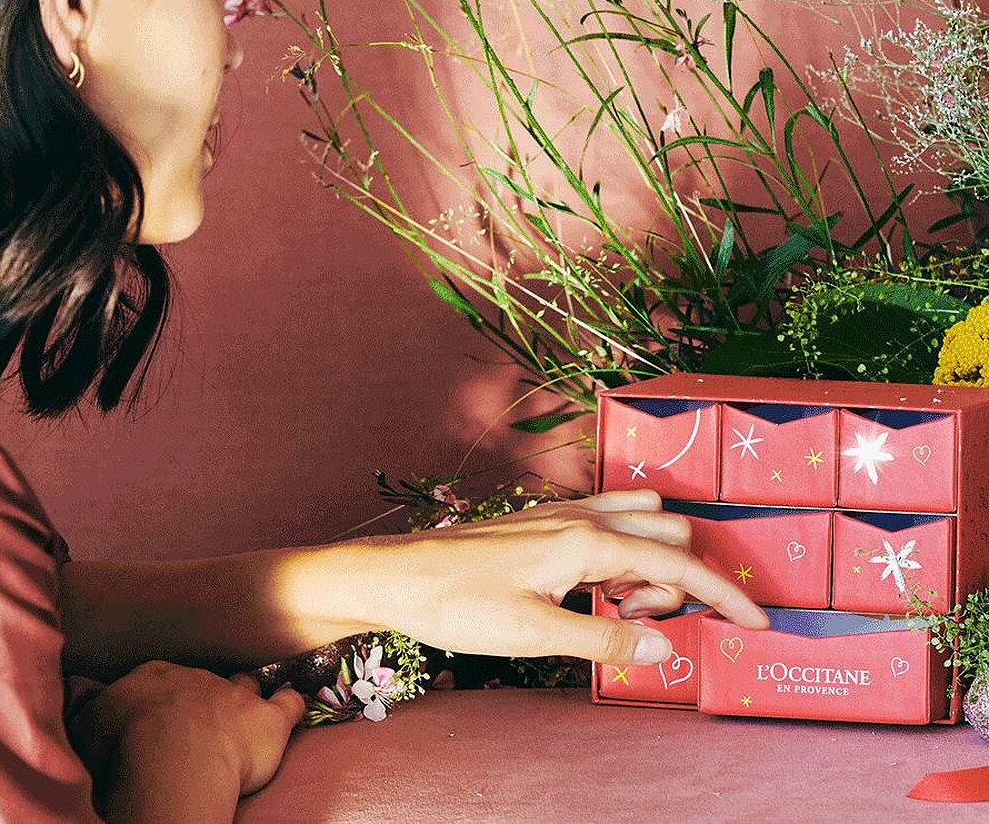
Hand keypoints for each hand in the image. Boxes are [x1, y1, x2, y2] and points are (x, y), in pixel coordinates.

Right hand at [66, 661, 303, 823]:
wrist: (170, 756)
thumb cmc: (124, 745)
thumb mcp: (91, 725)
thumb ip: (92, 710)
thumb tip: (84, 701)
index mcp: (154, 677)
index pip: (158, 680)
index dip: (159, 699)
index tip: (156, 715)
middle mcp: (197, 678)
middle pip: (202, 682)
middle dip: (201, 698)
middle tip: (195, 721)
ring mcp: (236, 696)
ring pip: (246, 684)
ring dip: (247, 694)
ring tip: (246, 706)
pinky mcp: (268, 721)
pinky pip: (289, 704)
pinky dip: (292, 703)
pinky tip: (293, 703)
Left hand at [365, 489, 767, 666]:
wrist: (400, 574)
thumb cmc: (458, 604)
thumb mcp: (534, 634)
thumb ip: (605, 637)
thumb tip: (665, 644)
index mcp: (587, 542)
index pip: (678, 565)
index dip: (724, 596)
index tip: (758, 623)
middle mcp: (582, 517)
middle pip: (669, 535)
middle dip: (679, 580)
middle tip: (637, 623)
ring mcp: (563, 514)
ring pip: (640, 523)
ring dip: (650, 563)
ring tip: (612, 608)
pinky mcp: (545, 522)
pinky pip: (608, 523)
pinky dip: (622, 554)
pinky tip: (593, 589)